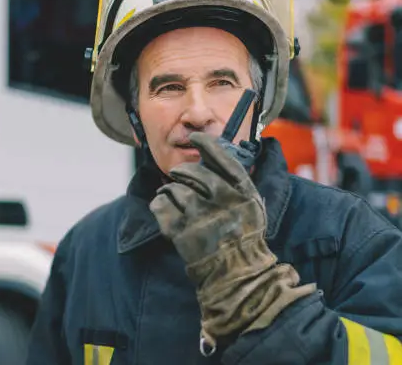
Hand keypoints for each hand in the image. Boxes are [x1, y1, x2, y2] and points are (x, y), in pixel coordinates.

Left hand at [149, 132, 315, 353]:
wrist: (237, 272)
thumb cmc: (244, 234)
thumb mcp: (252, 202)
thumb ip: (236, 179)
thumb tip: (214, 151)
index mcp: (241, 191)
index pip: (220, 156)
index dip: (204, 143)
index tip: (194, 138)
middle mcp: (221, 199)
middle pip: (192, 172)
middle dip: (182, 171)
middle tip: (179, 176)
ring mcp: (199, 216)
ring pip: (173, 188)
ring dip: (170, 190)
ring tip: (173, 196)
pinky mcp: (181, 232)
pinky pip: (160, 206)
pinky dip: (159, 204)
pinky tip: (165, 207)